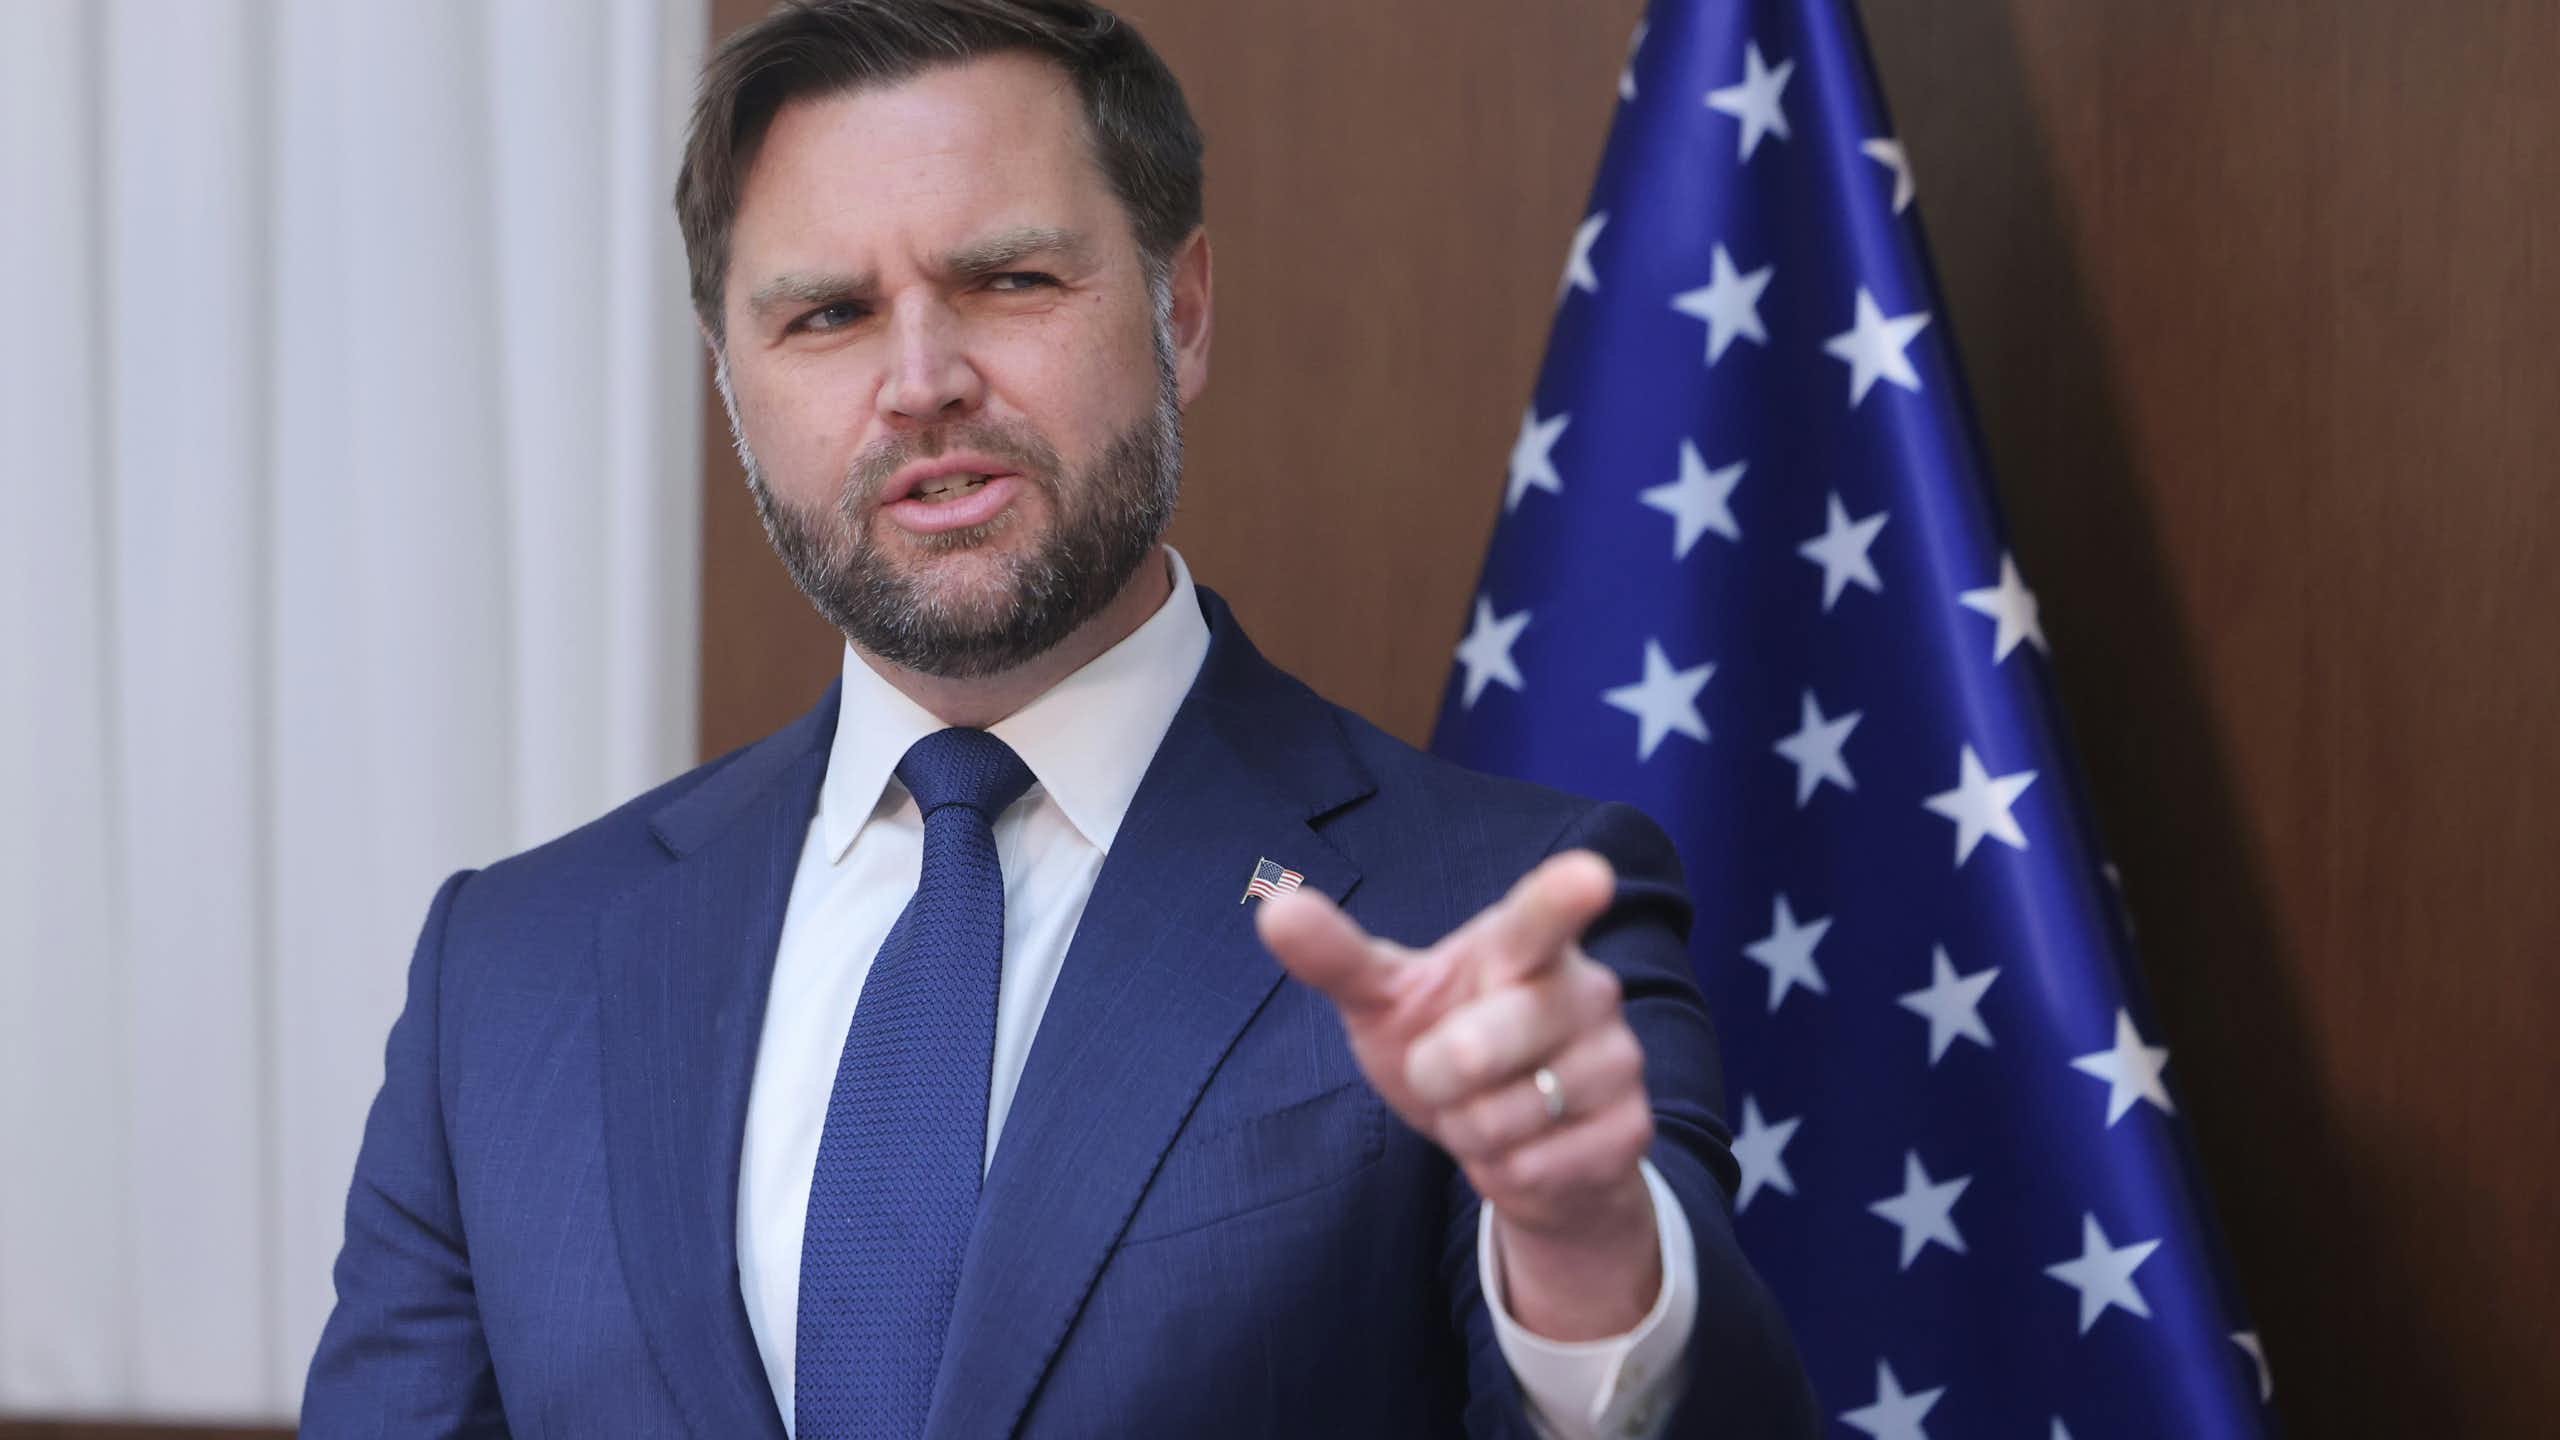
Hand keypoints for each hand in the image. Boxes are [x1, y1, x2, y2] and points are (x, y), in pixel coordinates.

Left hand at [1255, 851, 1661, 1337]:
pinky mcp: (1631, 1130)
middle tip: (1443, 1070)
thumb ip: (1339, 957)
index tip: (1586, 875)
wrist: (1523, 1147)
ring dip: (1471, 1130)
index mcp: (1525, 943)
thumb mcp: (1388, 1003)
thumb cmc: (1448, 1047)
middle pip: (1478, 1047)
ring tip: (1488, 1111)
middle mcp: (1587, 989)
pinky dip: (1507, 1172)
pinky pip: (1535, 1167)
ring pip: (1505, 1118)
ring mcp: (1618, 1058)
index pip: (1542, 917)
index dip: (1563, 896)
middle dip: (1436, 1076)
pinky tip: (1524, 1151)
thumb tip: (1275, 908)